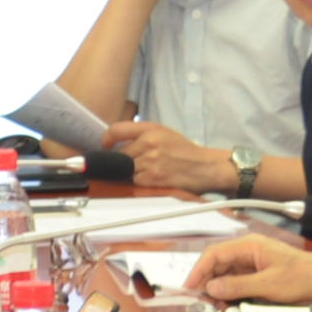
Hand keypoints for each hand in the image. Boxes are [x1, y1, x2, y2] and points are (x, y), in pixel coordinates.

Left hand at [107, 123, 242, 197]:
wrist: (206, 167)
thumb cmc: (185, 151)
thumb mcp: (164, 134)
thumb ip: (142, 135)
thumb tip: (117, 143)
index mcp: (150, 129)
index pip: (116, 129)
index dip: (106, 139)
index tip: (105, 146)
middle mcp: (149, 142)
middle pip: (119, 154)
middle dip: (123, 161)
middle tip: (134, 164)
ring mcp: (150, 161)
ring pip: (126, 169)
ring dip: (132, 173)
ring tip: (148, 172)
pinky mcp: (153, 178)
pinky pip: (135, 181)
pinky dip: (140, 183)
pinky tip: (152, 180)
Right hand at [185, 232, 311, 306]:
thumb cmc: (306, 276)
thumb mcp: (269, 285)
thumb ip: (238, 286)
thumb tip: (213, 287)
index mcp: (250, 245)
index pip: (214, 254)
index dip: (198, 270)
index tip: (189, 286)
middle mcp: (250, 252)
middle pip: (218, 265)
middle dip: (207, 282)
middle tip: (201, 301)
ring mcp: (254, 263)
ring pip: (226, 275)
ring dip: (219, 290)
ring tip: (216, 306)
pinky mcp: (259, 274)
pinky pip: (237, 282)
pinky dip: (230, 293)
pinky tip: (229, 304)